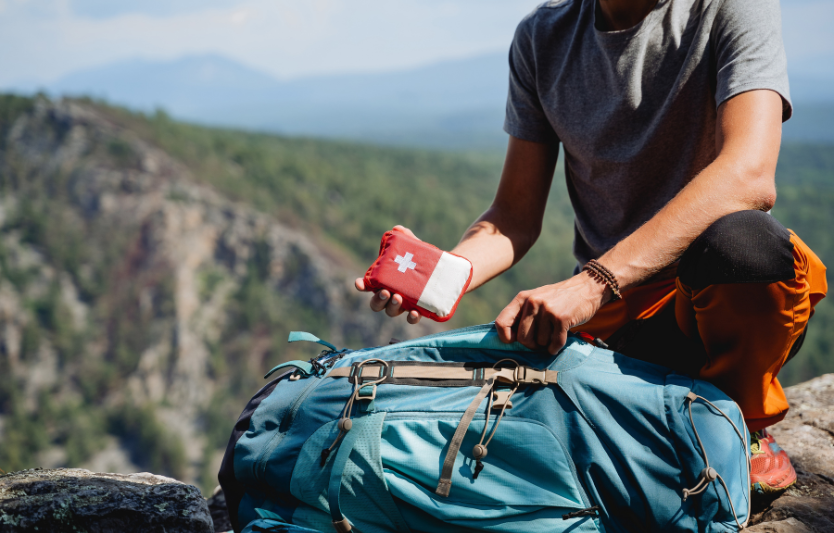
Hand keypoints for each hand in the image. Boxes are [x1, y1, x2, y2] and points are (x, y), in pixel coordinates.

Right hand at [354, 225, 422, 323]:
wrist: (446, 271)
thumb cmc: (422, 259)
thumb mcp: (415, 248)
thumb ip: (406, 238)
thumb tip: (399, 229)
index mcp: (385, 281)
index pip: (368, 285)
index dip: (362, 285)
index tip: (359, 283)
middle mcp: (390, 295)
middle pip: (377, 303)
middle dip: (378, 299)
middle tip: (385, 291)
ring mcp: (403, 305)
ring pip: (391, 312)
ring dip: (392, 307)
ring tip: (398, 298)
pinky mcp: (418, 310)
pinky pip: (411, 319)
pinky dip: (411, 318)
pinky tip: (415, 312)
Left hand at [495, 271, 609, 353]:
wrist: (587, 287)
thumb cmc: (559, 298)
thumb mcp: (537, 298)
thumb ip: (522, 314)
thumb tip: (507, 338)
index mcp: (523, 298)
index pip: (502, 322)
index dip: (505, 337)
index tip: (513, 341)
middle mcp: (533, 302)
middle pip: (522, 339)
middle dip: (532, 344)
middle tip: (541, 339)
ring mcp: (547, 310)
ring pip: (540, 342)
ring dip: (547, 343)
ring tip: (554, 331)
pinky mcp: (562, 318)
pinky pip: (554, 343)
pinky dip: (556, 347)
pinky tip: (560, 339)